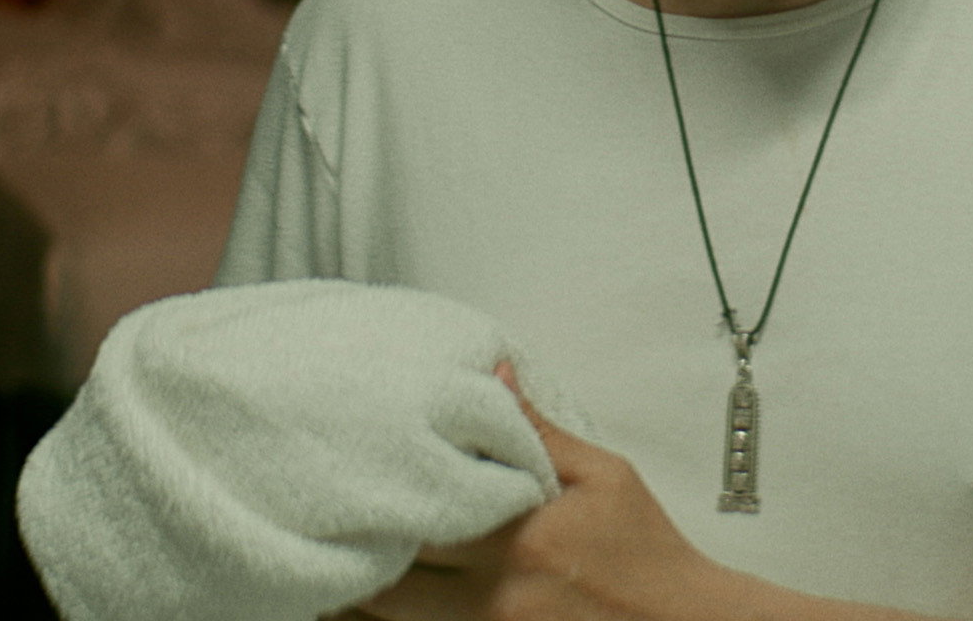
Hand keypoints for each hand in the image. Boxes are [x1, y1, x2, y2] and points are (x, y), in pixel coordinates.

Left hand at [353, 363, 736, 620]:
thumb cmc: (646, 552)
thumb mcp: (605, 477)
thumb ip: (539, 432)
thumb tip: (494, 375)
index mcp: (519, 538)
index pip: (423, 515)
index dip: (375, 500)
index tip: (344, 477)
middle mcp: (496, 596)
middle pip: (390, 583)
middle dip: (355, 555)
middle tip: (326, 524)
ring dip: (358, 600)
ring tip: (334, 565)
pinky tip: (367, 608)